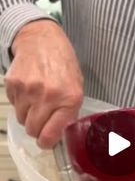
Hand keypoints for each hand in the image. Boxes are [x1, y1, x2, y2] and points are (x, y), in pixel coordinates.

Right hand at [4, 20, 82, 148]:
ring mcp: (28, 91)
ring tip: (36, 100)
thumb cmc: (62, 63)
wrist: (40, 38)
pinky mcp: (13, 85)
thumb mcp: (76, 86)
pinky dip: (20, 103)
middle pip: (33, 131)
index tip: (47, 141)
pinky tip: (28, 90)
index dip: (47, 142)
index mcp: (69, 99)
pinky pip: (14, 106)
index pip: (50, 135)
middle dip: (37, 129)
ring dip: (28, 115)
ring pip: (21, 120)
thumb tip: (58, 134)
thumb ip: (69, 111)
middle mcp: (48, 96)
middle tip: (42, 120)